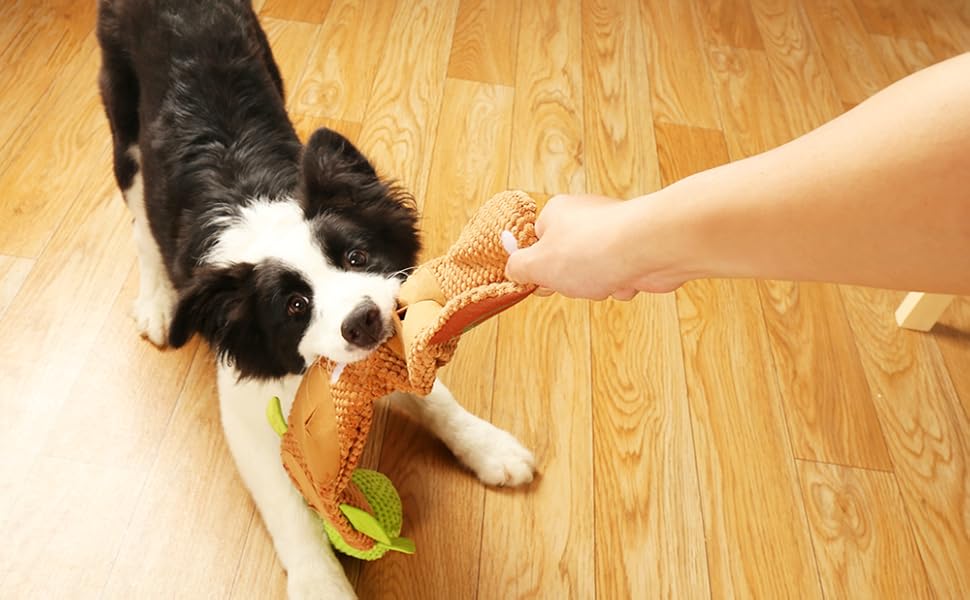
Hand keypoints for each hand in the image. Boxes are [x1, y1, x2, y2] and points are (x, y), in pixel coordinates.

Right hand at [505, 194, 642, 299]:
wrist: (649, 246)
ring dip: (598, 286)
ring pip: (594, 273)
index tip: (540, 281)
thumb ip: (518, 268)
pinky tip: (626, 279)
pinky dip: (622, 283)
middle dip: (571, 280)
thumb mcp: (538, 265)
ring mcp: (612, 232)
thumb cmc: (591, 251)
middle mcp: (584, 217)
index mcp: (556, 213)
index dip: (537, 267)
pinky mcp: (635, 247)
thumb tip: (512, 271)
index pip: (536, 243)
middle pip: (566, 261)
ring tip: (605, 278)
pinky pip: (619, 274)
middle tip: (574, 280)